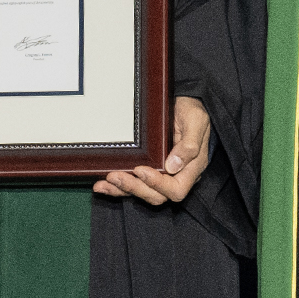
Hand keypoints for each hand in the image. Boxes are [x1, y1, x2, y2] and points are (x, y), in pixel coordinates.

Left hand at [95, 97, 213, 204]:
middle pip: (156, 195)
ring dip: (122, 190)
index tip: (141, 170)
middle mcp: (177, 175)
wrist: (184, 102)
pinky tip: (102, 184)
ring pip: (142, 192)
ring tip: (105, 183)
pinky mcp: (149, 169)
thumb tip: (173, 167)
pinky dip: (117, 187)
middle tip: (115, 176)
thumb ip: (189, 145)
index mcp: (191, 168)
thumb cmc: (193, 111)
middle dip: (134, 188)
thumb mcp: (196, 122)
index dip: (158, 184)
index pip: (176, 190)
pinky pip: (134, 183)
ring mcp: (162, 174)